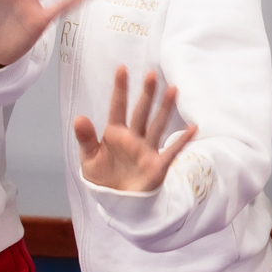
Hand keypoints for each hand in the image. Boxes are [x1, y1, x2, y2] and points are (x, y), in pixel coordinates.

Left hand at [75, 66, 196, 192]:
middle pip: (141, 112)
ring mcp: (147, 149)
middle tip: (151, 75)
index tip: (122, 69)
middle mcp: (133, 137)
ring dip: (164, 108)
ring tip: (172, 89)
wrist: (117, 202)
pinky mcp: (157, 164)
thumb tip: (79, 118)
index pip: (118, 107)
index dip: (120, 89)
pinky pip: (172, 150)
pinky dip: (182, 140)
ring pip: (157, 125)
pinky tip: (192, 128)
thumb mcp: (89, 159)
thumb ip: (86, 139)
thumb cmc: (102, 178)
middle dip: (146, 94)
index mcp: (114, 133)